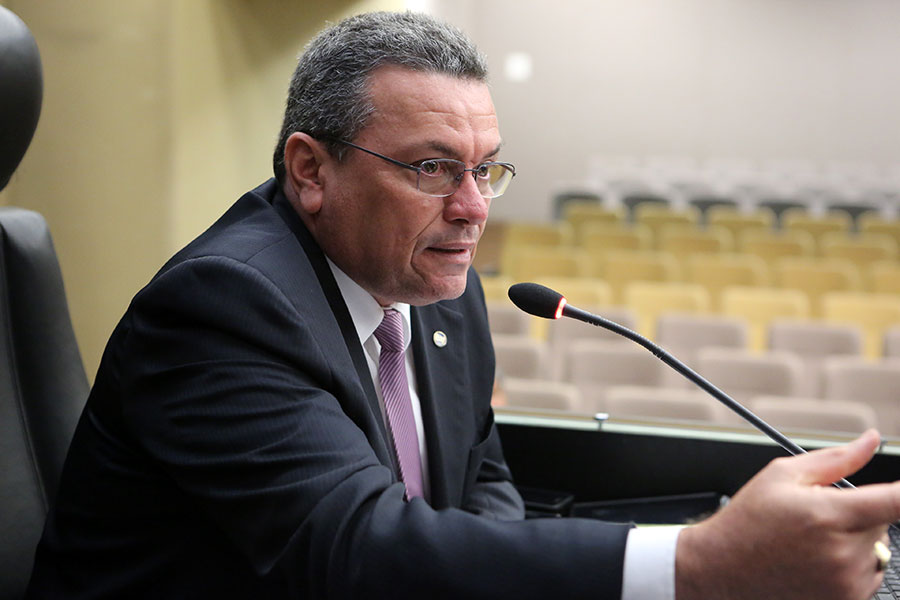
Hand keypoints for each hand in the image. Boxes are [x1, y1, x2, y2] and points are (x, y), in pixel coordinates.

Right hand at [676, 429, 899, 599]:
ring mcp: (846, 583)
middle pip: (882, 523)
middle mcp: (842, 553)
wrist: (722, 570)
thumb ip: (835, 459)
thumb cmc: (749, 520)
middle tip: (818, 517)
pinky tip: (816, 565)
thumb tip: (871, 440)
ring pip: (878, 551)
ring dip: (857, 543)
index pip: (895, 501)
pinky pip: (869, 577)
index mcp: (827, 514)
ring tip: (813, 545)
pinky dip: (851, 568)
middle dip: (860, 515)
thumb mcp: (782, 476)